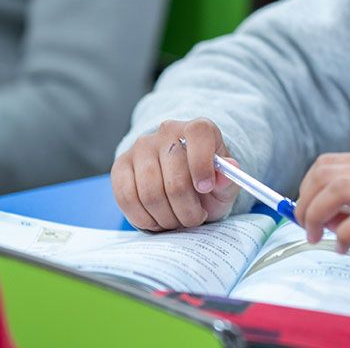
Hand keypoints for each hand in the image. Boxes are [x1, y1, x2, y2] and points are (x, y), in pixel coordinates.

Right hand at [113, 118, 240, 230]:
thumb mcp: (225, 183)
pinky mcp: (121, 165)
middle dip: (187, 209)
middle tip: (195, 219)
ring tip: (178, 220)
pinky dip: (144, 218)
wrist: (182, 181)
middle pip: (175, 179)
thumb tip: (226, 173)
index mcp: (198, 129)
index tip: (206, 188)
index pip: (199, 134)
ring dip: (166, 217)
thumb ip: (229, 178)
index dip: (202, 164)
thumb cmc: (207, 183)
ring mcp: (141, 147)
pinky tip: (157, 220)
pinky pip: (126, 197)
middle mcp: (167, 131)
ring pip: (150, 193)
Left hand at [296, 154, 349, 278]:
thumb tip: (331, 218)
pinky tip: (346, 249)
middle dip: (304, 200)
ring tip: (319, 237)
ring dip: (316, 215)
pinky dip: (344, 236)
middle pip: (327, 172)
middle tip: (306, 227)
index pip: (331, 163)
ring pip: (338, 189)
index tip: (306, 211)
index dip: (307, 187)